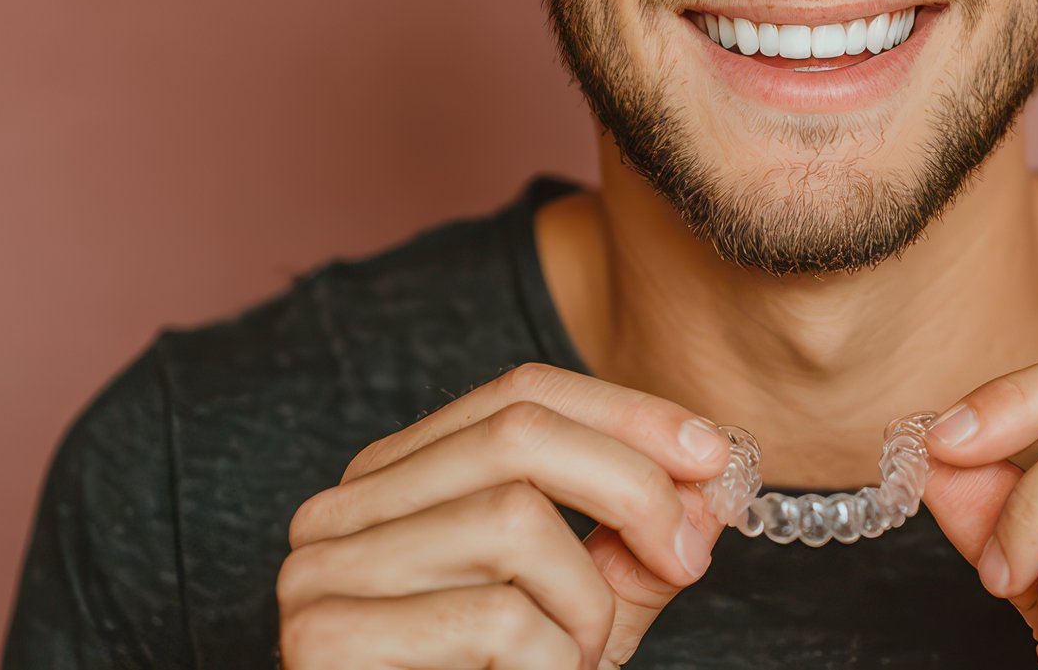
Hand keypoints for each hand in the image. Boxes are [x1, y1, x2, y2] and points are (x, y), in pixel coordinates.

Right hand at [276, 362, 732, 669]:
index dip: (627, 413)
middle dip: (631, 487)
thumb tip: (711, 478)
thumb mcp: (575, 613)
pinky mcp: (328, 641)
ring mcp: (323, 572)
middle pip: (519, 434)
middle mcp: (343, 509)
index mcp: (396, 481)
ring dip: (586, 604)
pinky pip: (495, 620)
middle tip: (686, 557)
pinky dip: (553, 661)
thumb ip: (632, 546)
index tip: (714, 454)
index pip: (519, 394)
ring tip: (577, 660)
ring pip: (513, 520)